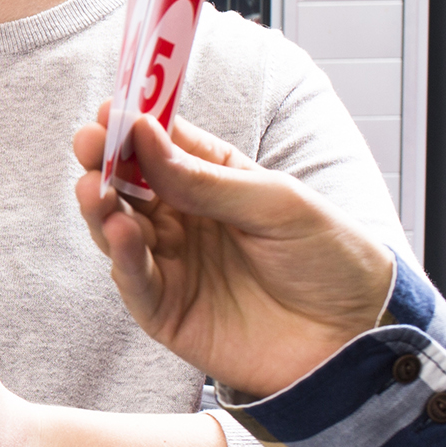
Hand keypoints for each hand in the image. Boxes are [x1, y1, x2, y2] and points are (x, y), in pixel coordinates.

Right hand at [70, 107, 396, 399]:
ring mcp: (173, 264)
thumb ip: (207, 180)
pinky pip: (135, 281)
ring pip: (118, 230)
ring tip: (94, 189)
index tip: (112, 111)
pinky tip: (119, 232)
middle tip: (89, 144)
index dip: (134, 126)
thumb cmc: (329, 260)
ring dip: (100, 207)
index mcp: (214, 181)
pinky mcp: (167, 311)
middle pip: (128, 186)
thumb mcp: (276, 205)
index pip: (162, 145)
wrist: (356, 335)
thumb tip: (145, 136)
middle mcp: (184, 219)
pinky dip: (122, 256)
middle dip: (104, 162)